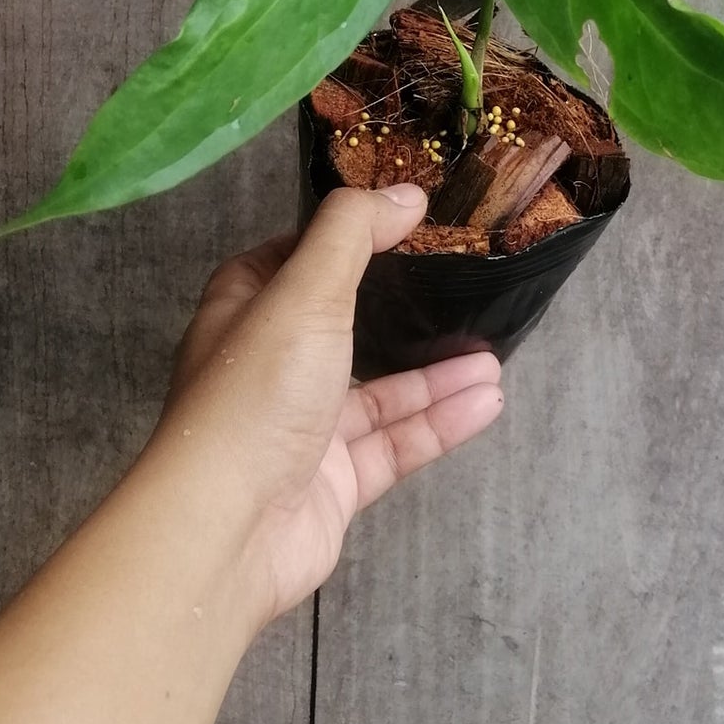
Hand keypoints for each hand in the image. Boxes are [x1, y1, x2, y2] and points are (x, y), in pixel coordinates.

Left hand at [151, 183, 503, 632]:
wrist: (229, 529)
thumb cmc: (255, 395)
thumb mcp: (305, 290)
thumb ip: (354, 234)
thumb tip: (405, 193)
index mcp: (246, 312)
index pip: (290, 261)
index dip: (340, 241)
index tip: (400, 223)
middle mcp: (270, 368)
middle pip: (344, 328)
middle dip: (403, 313)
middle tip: (461, 292)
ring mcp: (301, 430)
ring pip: (379, 393)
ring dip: (435, 375)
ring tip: (495, 358)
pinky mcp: (331, 484)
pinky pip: (394, 444)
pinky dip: (438, 423)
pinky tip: (485, 402)